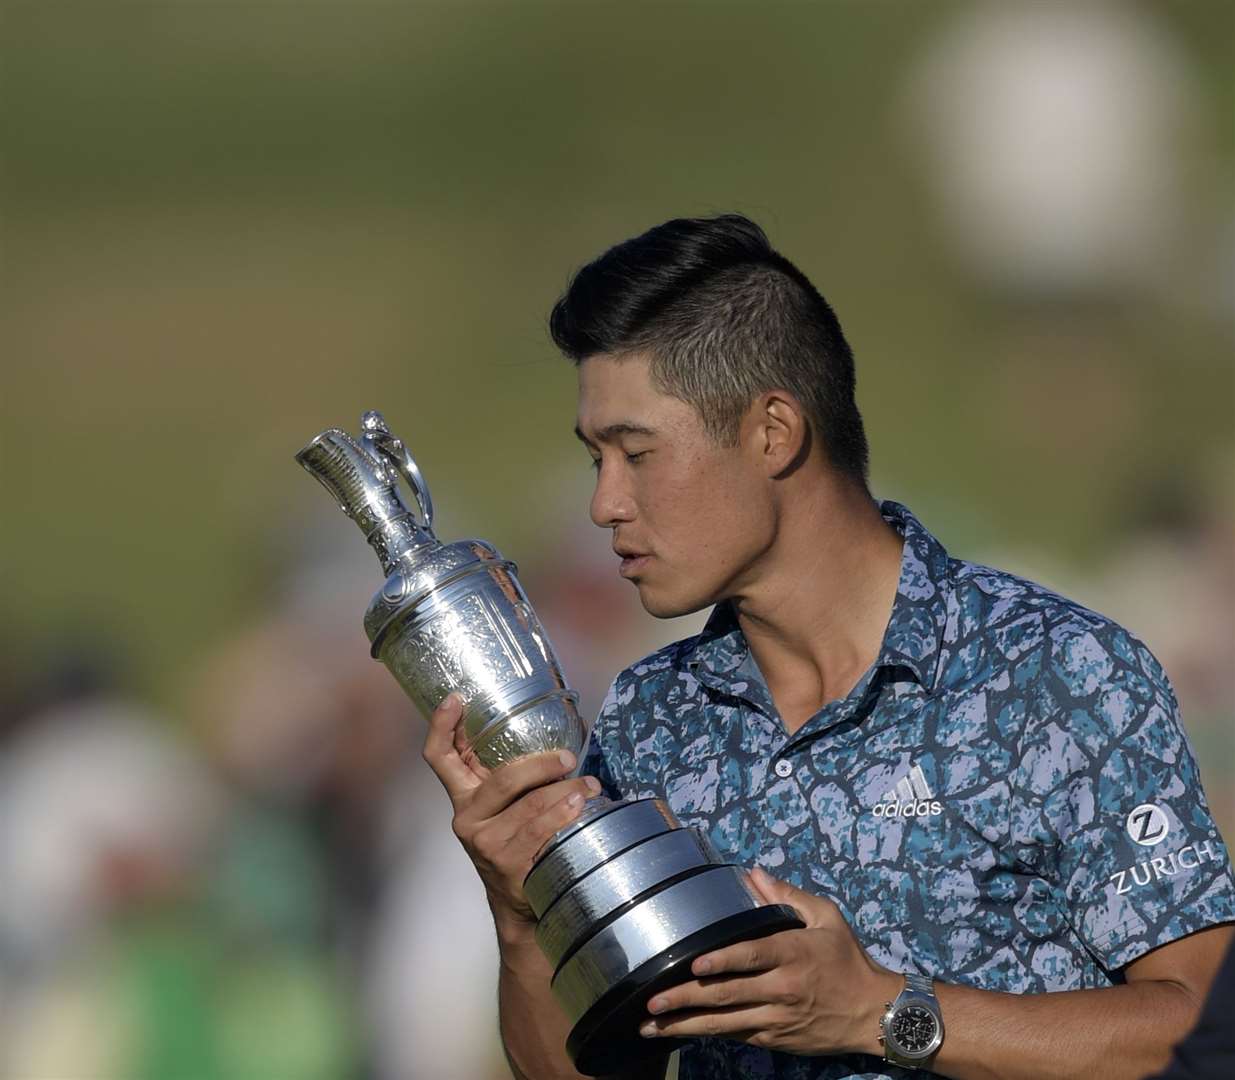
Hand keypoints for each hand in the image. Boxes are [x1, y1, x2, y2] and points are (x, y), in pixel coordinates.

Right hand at [421, 693, 600, 930]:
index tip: (456, 698)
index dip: (441, 726)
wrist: (519, 904)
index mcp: (464, 795)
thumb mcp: (509, 806)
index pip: (439, 757)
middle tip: (570, 757)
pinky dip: (563, 815)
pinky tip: (580, 806)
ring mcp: (485, 842)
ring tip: (590, 785)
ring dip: (566, 790)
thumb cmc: (520, 841)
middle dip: (542, 764)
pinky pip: (539, 831)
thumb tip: (567, 730)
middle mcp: (467, 817)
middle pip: (503, 778)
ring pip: (529, 804)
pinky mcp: (506, 863)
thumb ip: (520, 775)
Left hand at [638, 868, 898, 1055]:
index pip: (751, 957)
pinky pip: (737, 1034)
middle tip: (653, 1001)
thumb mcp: (827, 918)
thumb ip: (788, 896)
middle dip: (686, 998)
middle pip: (727, 994)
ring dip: (686, 1024)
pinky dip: (708, 1033)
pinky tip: (682, 1031)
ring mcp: (776, 1017)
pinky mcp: (775, 1037)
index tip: (694, 963)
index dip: (722, 961)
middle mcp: (781, 988)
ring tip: (651, 1025)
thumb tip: (753, 873)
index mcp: (793, 953)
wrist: (874, 1014)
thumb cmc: (848, 959)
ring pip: (725, 1022)